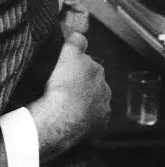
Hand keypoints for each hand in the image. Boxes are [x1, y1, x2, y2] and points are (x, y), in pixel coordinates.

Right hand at [29, 33, 110, 162]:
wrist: (62, 119)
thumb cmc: (64, 87)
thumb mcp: (69, 56)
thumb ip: (76, 43)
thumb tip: (79, 35)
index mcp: (98, 73)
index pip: (91, 66)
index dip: (78, 68)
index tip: (66, 71)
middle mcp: (104, 92)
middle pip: (93, 86)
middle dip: (83, 87)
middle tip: (63, 89)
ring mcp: (101, 113)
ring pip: (92, 106)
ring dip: (83, 106)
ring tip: (64, 108)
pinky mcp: (96, 130)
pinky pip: (89, 125)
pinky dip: (82, 123)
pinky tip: (69, 123)